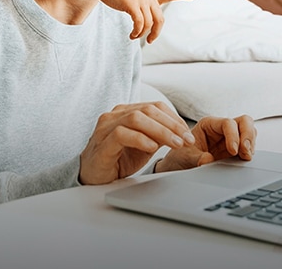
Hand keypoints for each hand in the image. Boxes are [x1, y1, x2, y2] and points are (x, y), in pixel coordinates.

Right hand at [79, 101, 195, 184]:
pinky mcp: (102, 143)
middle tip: (186, 139)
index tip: (187, 133)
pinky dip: (140, 139)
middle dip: (171, 124)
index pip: (154, 106)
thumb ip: (158, 135)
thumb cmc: (118, 158)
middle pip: (147, 110)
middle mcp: (115, 115)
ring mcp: (106, 127)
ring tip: (175, 143)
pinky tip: (152, 148)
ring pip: (136, 118)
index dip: (174, 118)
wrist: (94, 175)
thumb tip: (181, 132)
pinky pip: (121, 134)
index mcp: (125, 112)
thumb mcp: (144, 145)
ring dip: (160, 131)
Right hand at [101, 0, 193, 42]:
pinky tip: (132, 35)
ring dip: (142, 34)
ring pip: (149, 24)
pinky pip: (139, 23)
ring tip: (133, 36)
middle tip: (150, 41)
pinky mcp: (133, 5)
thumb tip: (144, 28)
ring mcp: (141, 0)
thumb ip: (142, 10)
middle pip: (160, 20)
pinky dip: (137, 32)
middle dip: (156, 33)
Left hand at [156, 115, 256, 172]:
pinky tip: (244, 160)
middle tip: (245, 152)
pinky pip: (249, 147)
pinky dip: (250, 152)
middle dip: (248, 135)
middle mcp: (221, 129)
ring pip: (250, 132)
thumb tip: (208, 160)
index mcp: (208, 125)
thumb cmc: (181, 157)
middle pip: (244, 122)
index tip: (233, 151)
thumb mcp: (185, 157)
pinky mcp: (236, 150)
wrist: (180, 167)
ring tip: (245, 157)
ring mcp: (230, 139)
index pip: (228, 123)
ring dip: (251, 144)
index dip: (233, 135)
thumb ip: (196, 158)